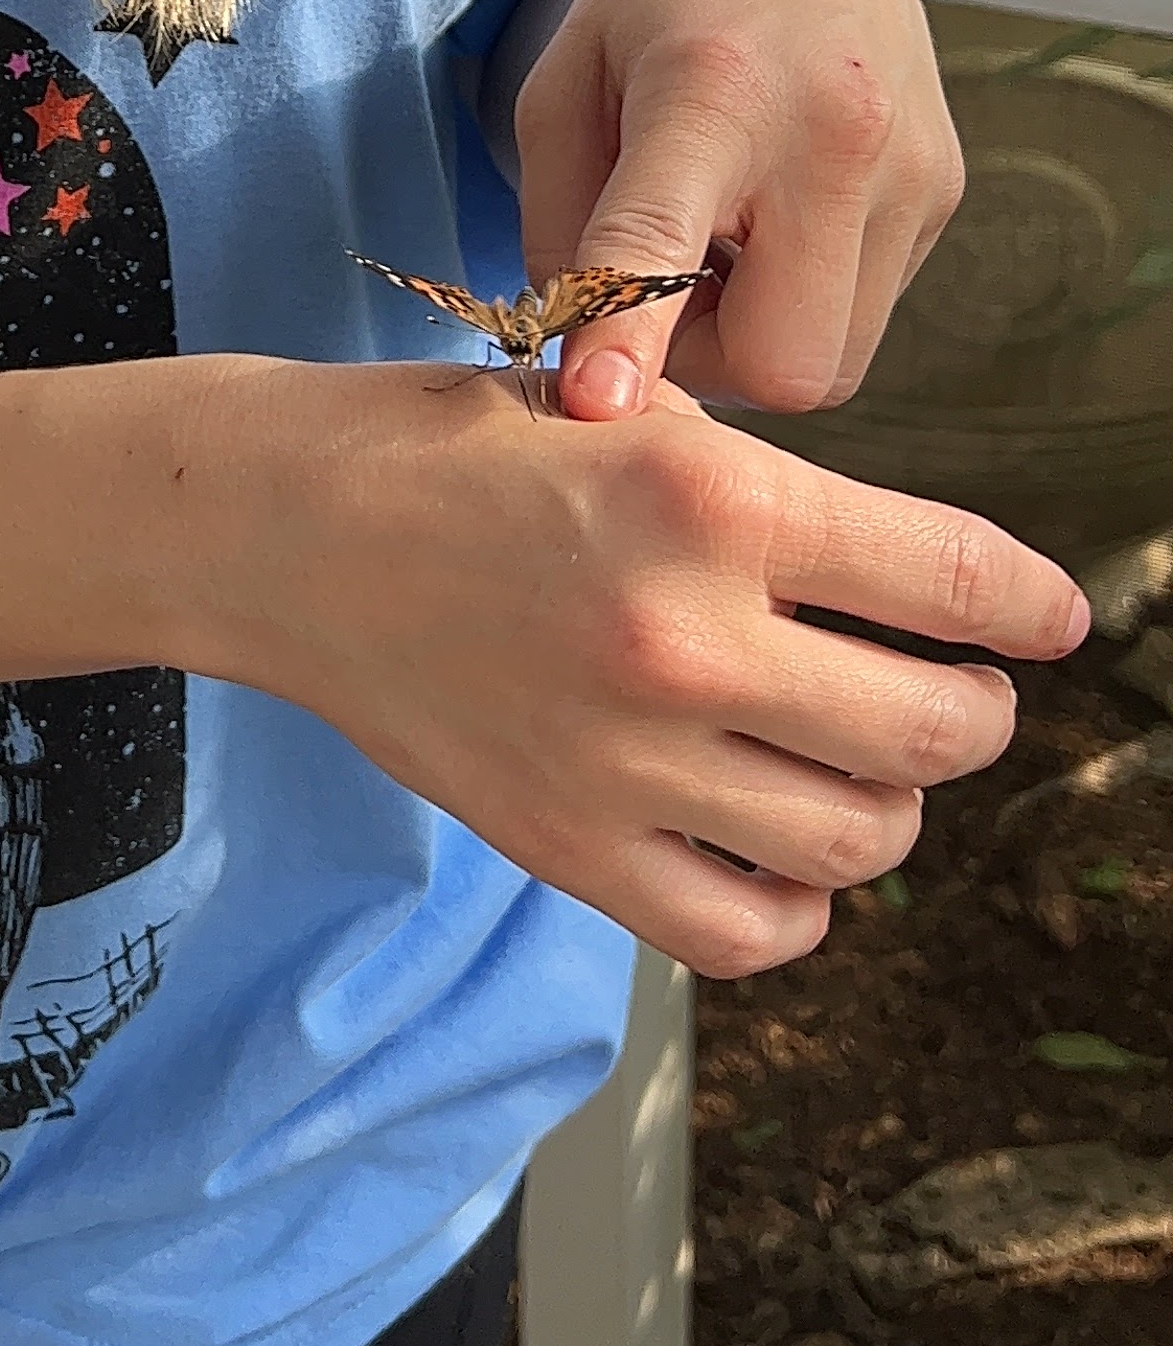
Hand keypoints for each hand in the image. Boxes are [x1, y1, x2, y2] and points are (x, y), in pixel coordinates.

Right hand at [216, 359, 1084, 976]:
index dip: (1035, 604)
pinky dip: (797, 905)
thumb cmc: (459, 450)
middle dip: (977, 712)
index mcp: (710, 500)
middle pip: (938, 730)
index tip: (1057, 618)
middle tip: (960, 694)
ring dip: (888, 806)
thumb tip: (903, 575)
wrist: (288, 532)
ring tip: (859, 765)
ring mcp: (629, 759)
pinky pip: (749, 928)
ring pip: (861, 840)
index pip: (955, 578)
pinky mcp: (571, 847)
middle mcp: (685, 637)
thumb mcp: (627, 416)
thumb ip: (762, 493)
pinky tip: (781, 849)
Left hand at [513, 0, 963, 422]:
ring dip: (760, 337)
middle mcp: (834, 133)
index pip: (664, 245)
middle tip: (663, 295)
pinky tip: (775, 220)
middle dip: (709, 366)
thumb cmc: (652, 1)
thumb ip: (561, 229)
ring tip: (720, 245)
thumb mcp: (562, 90)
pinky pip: (871, 311)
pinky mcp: (946, 186)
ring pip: (837, 360)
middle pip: (786, 364)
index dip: (628, 336)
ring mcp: (912, 166)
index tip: (598, 404)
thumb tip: (586, 361)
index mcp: (711, 93)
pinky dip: (809, 298)